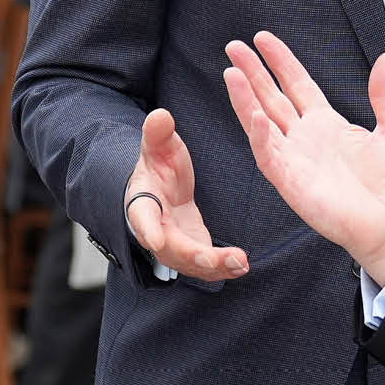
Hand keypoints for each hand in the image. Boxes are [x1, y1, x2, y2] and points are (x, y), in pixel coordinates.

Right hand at [123, 108, 247, 282]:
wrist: (161, 186)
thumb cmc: (158, 163)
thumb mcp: (159, 144)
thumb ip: (158, 133)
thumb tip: (160, 115)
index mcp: (143, 200)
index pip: (141, 216)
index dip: (147, 228)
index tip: (154, 239)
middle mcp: (155, 229)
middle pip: (169, 248)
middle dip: (191, 255)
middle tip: (211, 259)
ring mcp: (174, 244)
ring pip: (189, 263)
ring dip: (213, 267)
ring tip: (240, 263)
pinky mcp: (192, 251)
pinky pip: (205, 266)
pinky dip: (222, 268)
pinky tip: (243, 266)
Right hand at [222, 31, 384, 282]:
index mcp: (326, 123)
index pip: (296, 84)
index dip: (280, 61)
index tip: (263, 39)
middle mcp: (304, 137)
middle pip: (271, 97)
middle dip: (253, 72)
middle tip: (234, 47)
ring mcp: (294, 158)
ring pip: (261, 122)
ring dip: (245, 99)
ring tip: (232, 73)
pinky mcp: (290, 182)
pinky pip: (268, 155)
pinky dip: (260, 135)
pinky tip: (254, 114)